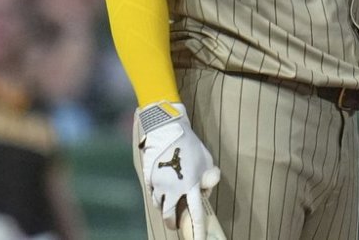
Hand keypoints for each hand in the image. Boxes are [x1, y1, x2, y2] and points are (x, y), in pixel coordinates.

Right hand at [138, 101, 220, 236]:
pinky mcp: (149, 179)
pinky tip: (162, 189)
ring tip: (170, 205)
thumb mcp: (207, 160)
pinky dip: (157, 196)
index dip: (197, 230)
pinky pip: (153, 193)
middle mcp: (174, 188)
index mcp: (192, 185)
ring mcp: (160, 184)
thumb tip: (204, 192)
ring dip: (164, 208)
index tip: (199, 239)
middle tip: (176, 224)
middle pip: (170, 216)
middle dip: (172, 223)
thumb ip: (209, 178)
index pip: (195, 214)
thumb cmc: (191, 145)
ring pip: (159, 206)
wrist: (168, 129)